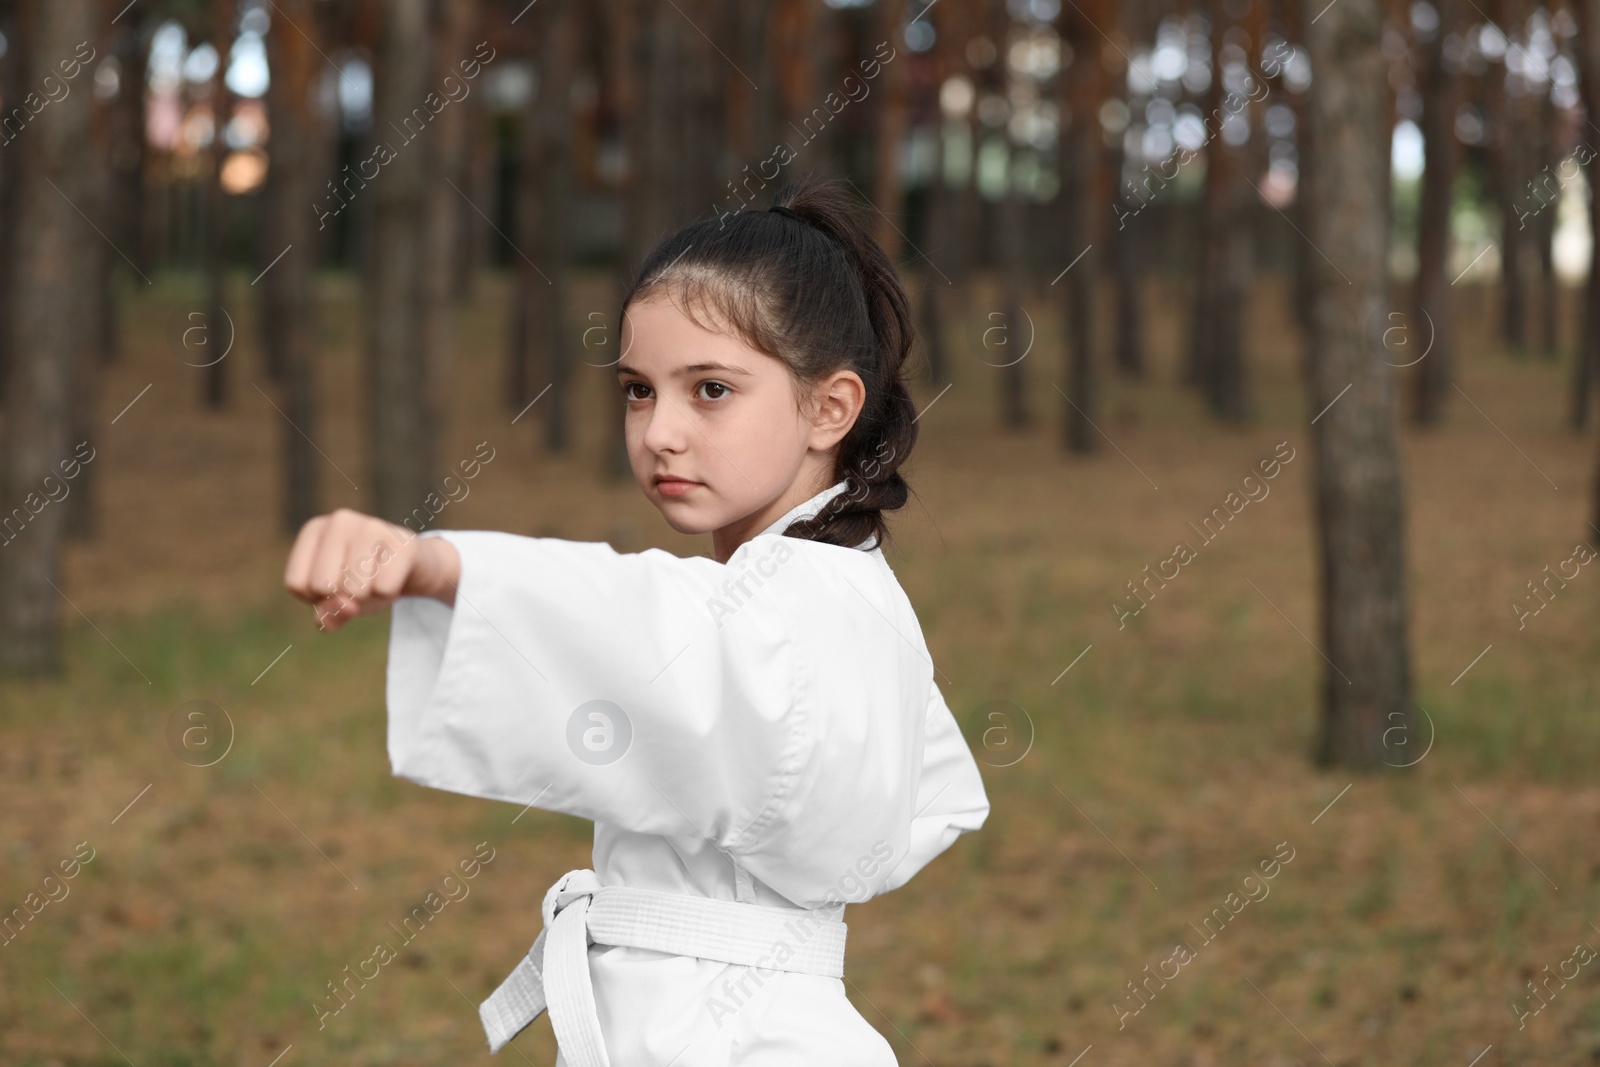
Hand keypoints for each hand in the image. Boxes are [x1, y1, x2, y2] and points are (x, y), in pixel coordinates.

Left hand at [283, 509, 460, 630]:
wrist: (415, 566)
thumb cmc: (367, 580)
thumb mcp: (338, 601)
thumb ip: (327, 614)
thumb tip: (345, 604)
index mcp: (315, 529)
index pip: (296, 584)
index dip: (316, 598)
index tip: (335, 584)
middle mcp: (340, 520)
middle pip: (322, 586)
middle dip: (342, 597)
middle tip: (358, 581)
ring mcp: (372, 526)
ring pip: (353, 589)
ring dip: (368, 596)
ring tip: (377, 577)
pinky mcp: (402, 542)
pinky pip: (383, 589)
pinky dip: (388, 593)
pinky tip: (395, 575)